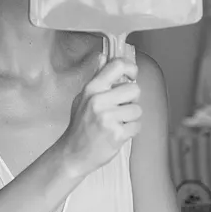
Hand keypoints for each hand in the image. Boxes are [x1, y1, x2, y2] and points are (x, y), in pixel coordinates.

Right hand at [59, 53, 142, 178]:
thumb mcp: (82, 98)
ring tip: (118, 123)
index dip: (130, 68)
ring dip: (131, 117)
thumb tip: (103, 57)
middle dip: (132, 99)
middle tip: (120, 108)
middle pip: (134, 89)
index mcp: (91, 89)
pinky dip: (131, 130)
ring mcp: (108, 118)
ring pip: (137, 109)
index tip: (132, 75)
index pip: (117, 66)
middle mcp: (99, 101)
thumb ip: (96, 79)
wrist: (73, 154)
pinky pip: (137, 126)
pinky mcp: (117, 134)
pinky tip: (118, 133)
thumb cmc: (80, 127)